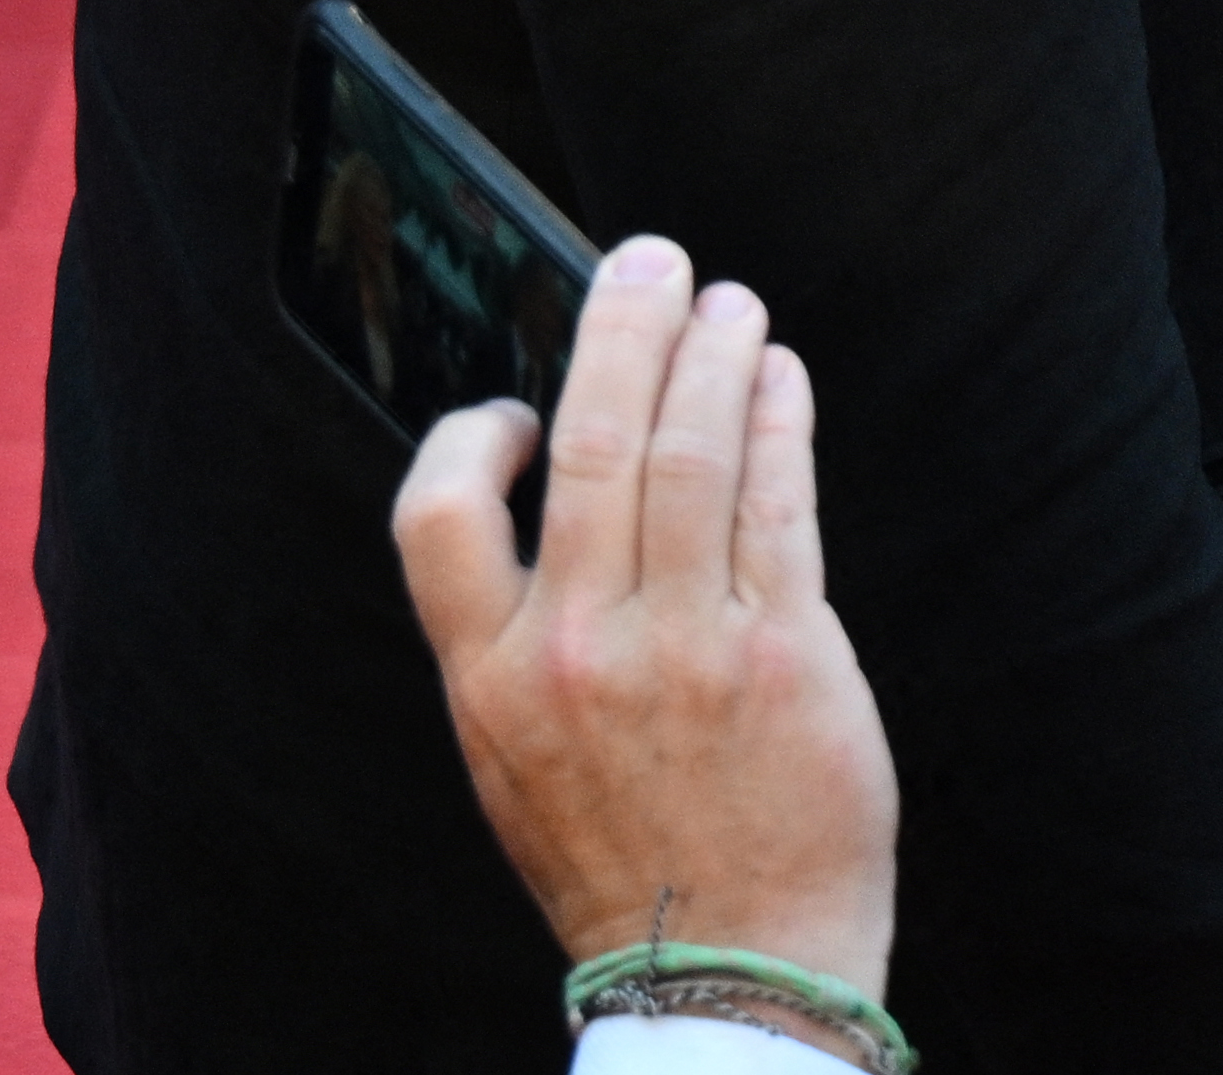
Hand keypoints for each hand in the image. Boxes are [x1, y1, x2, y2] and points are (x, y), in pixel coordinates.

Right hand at [395, 238, 897, 999]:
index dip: (473, 431)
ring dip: (714, 355)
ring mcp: (685, 643)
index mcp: (490, 681)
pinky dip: (780, 420)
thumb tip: (547, 509)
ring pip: (690, 451)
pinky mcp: (786, 644)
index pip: (436, 515)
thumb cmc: (627, 852)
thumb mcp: (524, 759)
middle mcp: (578, 650)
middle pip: (588, 443)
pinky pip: (780, 498)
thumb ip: (527, 642)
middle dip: (622, 330)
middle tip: (648, 261)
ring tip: (731, 306)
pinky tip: (781, 379)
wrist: (728, 961)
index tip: (520, 397)